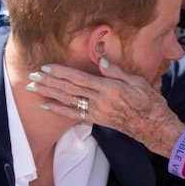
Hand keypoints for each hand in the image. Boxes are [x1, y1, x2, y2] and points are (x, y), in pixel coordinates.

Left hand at [28, 62, 184, 157]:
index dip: (62, 73)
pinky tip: (45, 106)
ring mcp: (96, 111)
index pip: (80, 78)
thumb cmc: (148, 101)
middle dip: (49, 82)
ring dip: (49, 94)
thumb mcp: (137, 81)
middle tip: (32, 76)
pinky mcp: (96, 119)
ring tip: (33, 87)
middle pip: (69, 89)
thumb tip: (101, 59)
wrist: (152, 126)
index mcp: (109, 88)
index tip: (46, 67)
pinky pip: (73, 115)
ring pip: (68, 101)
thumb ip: (117, 71)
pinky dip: (58, 110)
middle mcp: (99, 101)